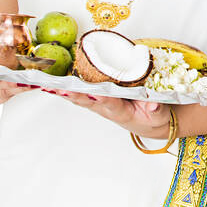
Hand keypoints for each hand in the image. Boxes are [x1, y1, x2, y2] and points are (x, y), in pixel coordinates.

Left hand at [41, 89, 171, 138]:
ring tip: (48, 85)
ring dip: (64, 92)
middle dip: (72, 95)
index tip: (96, 94)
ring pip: (80, 97)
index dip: (103, 100)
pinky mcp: (99, 98)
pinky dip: (67, 89)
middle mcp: (107, 108)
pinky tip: (53, 84)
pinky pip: (81, 93)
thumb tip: (153, 105)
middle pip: (87, 101)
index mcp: (122, 112)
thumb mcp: (159, 116)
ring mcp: (101, 103)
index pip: (111, 104)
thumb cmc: (153, 118)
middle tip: (58, 89)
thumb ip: (157, 110)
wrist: (148, 123)